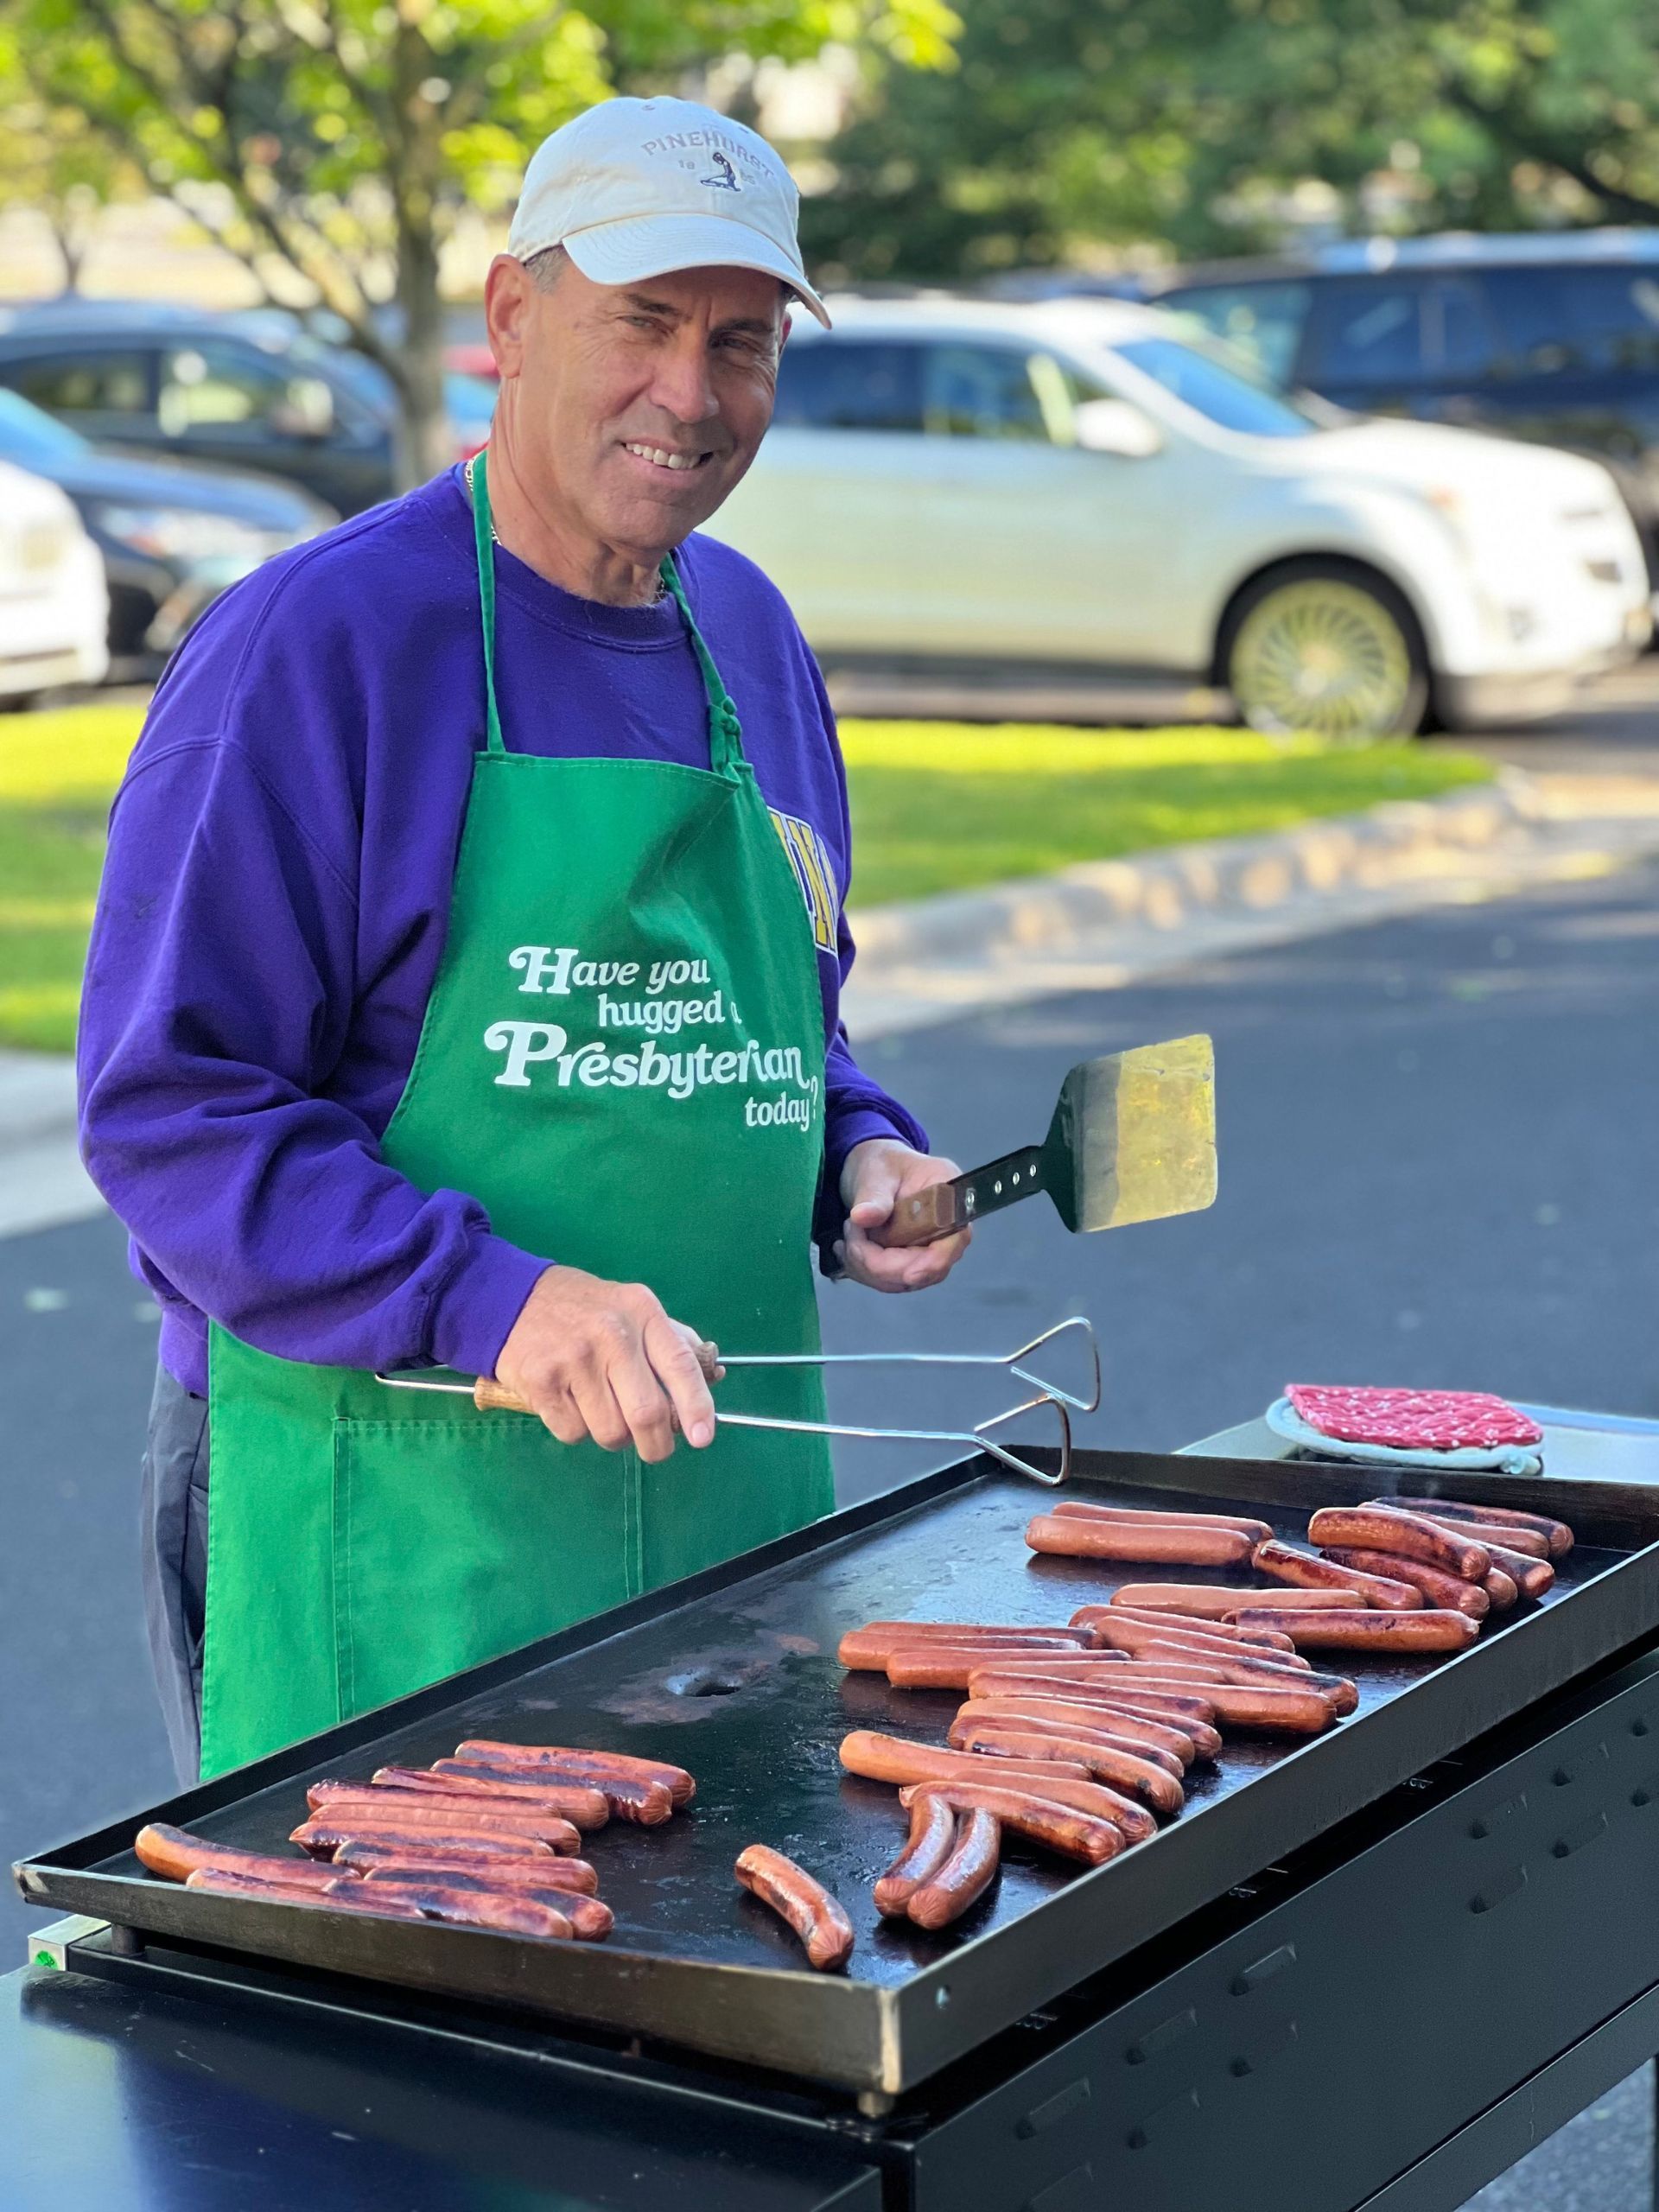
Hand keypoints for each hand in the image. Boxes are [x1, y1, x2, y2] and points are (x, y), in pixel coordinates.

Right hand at [495, 1265, 717, 1461]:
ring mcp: (574, 1360)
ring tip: (602, 1409)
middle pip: (647, 1413)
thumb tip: (711, 1377)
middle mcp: (611, 1335)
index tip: (702, 1438)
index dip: (696, 1407)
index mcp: (642, 1312)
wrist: (511, 1298)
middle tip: (655, 1448)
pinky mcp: (541, 1383)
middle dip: (657, 1444)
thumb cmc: (583, 1308)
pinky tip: (570, 1402)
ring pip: (610, 1432)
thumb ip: (670, 1339)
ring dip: (613, 1434)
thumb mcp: (631, 1306)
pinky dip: (577, 1429)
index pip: (679, 1366)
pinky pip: (573, 1433)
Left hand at [836, 1139, 971, 1292]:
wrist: (873, 1172)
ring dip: (866, 1265)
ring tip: (849, 1231)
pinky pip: (888, 1280)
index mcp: (950, 1201)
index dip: (932, 1263)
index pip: (954, 1241)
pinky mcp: (910, 1263)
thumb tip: (863, 1216)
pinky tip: (849, 1245)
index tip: (908, 1275)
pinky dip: (863, 1269)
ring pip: (902, 1281)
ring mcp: (929, 1251)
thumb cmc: (882, 1165)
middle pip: (925, 1269)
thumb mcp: (876, 1173)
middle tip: (851, 1231)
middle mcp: (947, 1232)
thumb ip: (874, 1196)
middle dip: (881, 1262)